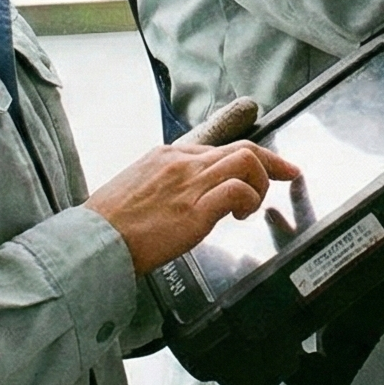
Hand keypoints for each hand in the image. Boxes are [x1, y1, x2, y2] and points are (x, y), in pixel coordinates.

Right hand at [85, 140, 298, 272]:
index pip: (219, 144)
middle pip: (242, 148)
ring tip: (249, 208)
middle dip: (272, 162)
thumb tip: (183, 193)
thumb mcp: (138, 186)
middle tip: (289, 174)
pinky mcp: (194, 210)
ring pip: (246, 161)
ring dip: (259, 184)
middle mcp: (182, 163)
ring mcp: (189, 184)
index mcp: (168, 155)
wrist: (94, 240)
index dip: (250, 152)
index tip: (269, 162)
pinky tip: (239, 217)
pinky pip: (236, 191)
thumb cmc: (110, 223)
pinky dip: (248, 200)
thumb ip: (165, 183)